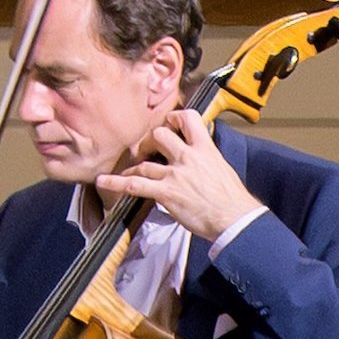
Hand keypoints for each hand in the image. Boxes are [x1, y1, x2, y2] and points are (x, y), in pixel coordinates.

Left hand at [113, 99, 259, 249]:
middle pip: (158, 135)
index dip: (174, 118)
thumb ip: (207, 160)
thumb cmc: (233, 200)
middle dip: (148, 142)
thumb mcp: (222, 169)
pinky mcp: (166, 192)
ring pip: (144, 163)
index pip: (187, 118)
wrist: (235, 220)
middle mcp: (187, 157)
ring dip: (131, 168)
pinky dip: (116, 183)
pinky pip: (135, 185)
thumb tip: (200, 162)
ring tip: (124, 171)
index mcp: (204, 148)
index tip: (169, 124)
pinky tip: (104, 181)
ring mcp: (175, 174)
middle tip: (145, 151)